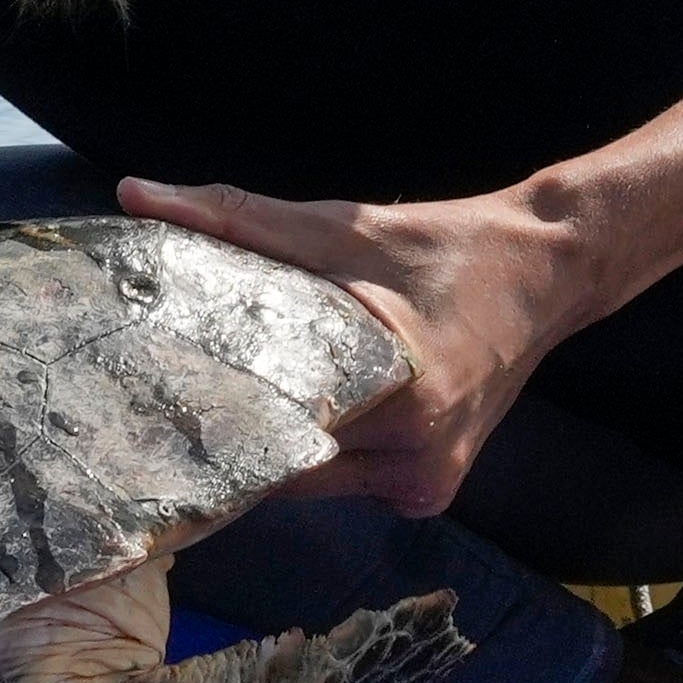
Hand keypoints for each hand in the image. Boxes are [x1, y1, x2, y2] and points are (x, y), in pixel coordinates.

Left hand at [114, 175, 603, 520]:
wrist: (546, 272)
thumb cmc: (442, 248)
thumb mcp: (340, 229)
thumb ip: (237, 218)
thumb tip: (137, 194)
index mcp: (401, 403)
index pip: (273, 441)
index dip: (208, 426)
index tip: (147, 412)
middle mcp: (416, 461)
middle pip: (288, 470)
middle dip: (232, 439)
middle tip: (161, 412)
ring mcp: (427, 484)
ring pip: (315, 482)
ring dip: (276, 450)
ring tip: (217, 411)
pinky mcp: (432, 488)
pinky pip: (350, 482)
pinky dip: (321, 454)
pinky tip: (295, 418)